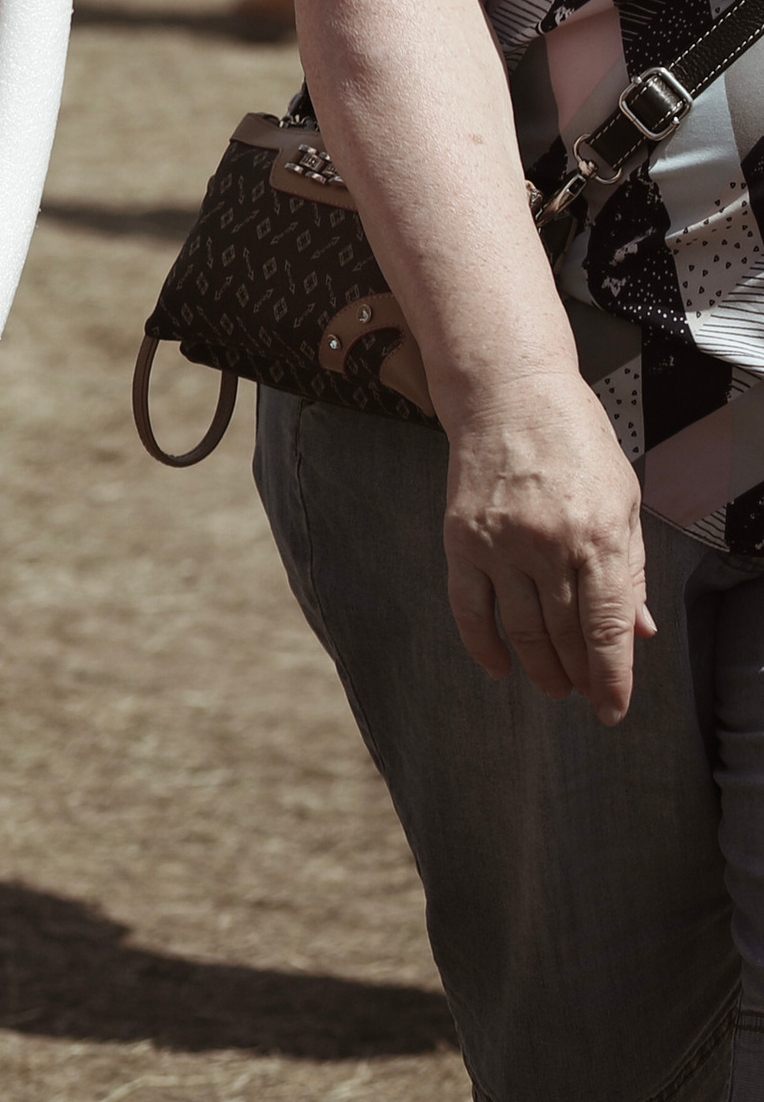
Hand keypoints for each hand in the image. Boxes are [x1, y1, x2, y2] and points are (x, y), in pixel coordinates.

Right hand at [441, 366, 654, 721]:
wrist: (508, 393)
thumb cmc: (575, 439)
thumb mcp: (624, 498)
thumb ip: (632, 567)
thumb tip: (639, 631)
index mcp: (598, 534)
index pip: (606, 628)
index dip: (612, 678)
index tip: (613, 709)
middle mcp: (548, 544)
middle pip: (565, 635)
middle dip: (580, 676)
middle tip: (587, 694)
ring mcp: (500, 542)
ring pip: (521, 630)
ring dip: (540, 668)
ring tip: (554, 685)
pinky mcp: (462, 538)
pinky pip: (469, 608)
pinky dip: (483, 645)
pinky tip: (500, 666)